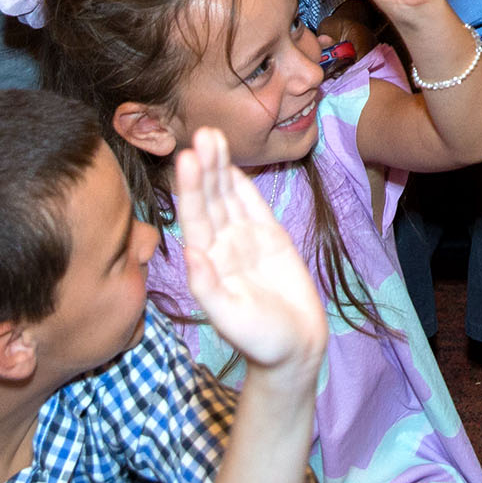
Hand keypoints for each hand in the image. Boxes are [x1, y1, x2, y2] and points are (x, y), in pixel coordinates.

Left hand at [173, 128, 326, 379]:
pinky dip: (241, 185)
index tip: (186, 157)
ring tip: (212, 135)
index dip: (191, 188)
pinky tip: (231, 164)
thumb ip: (209, 288)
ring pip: (228, 198)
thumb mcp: (231, 318)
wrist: (295, 349)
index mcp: (208, 263)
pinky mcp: (270, 239)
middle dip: (204, 167)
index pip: (195, 218)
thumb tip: (190, 254)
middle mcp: (222, 247)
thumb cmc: (261, 341)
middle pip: (210, 200)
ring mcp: (245, 241)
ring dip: (219, 168)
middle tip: (201, 133)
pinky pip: (252, 207)